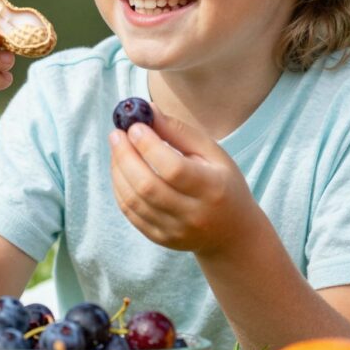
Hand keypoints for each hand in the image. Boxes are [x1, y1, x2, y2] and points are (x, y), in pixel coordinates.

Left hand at [108, 105, 259, 255]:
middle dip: (126, 156)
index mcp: (212, 189)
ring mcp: (175, 231)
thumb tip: (147, 111)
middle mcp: (193, 214)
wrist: (232, 232)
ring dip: (118, 170)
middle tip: (116, 134)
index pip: (173, 169)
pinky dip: (120, 188)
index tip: (135, 126)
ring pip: (134, 201)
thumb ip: (179, 132)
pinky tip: (120, 170)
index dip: (149, 146)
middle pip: (148, 186)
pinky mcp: (160, 239)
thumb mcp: (212, 153)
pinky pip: (130, 213)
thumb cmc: (222, 183)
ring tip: (117, 148)